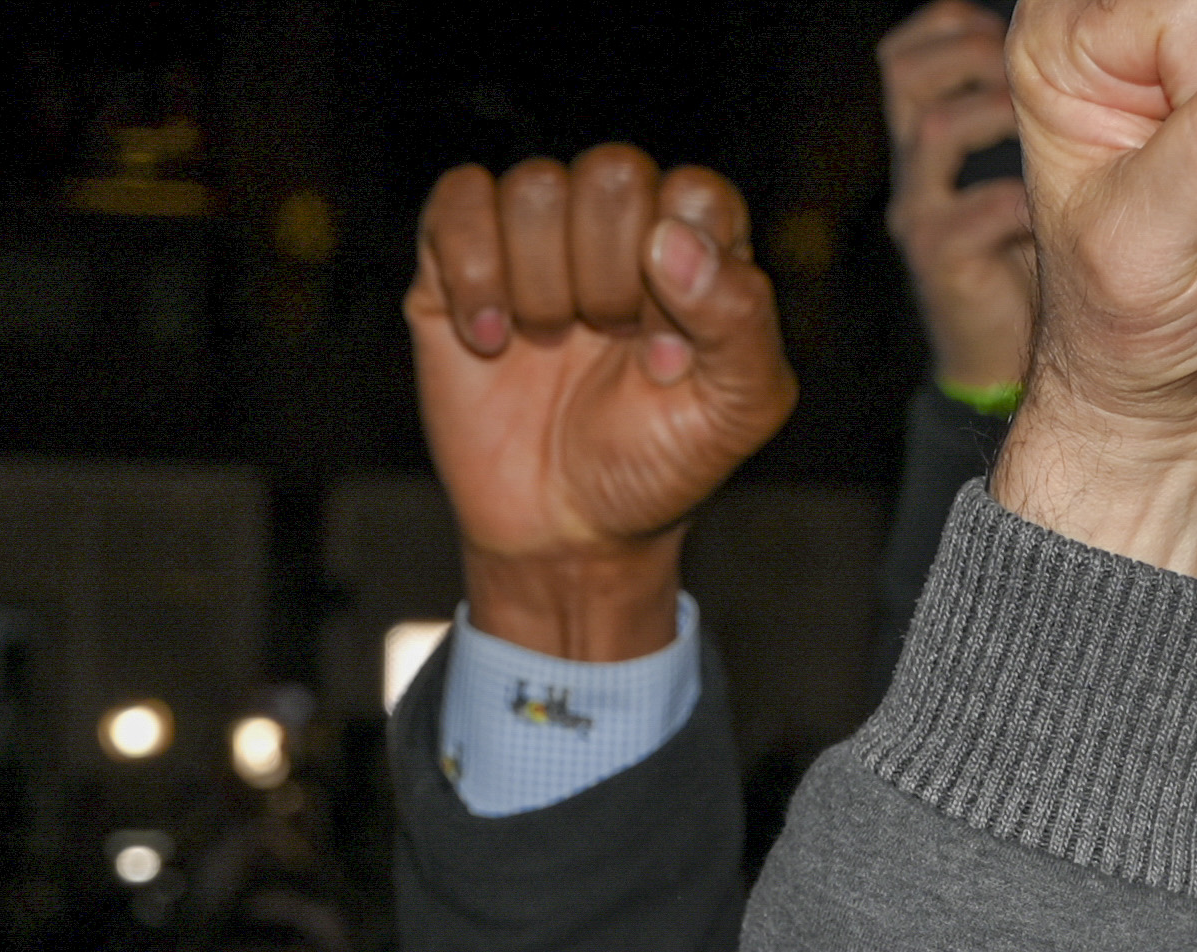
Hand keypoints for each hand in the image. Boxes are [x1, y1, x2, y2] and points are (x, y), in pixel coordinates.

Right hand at [407, 150, 798, 667]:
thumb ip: (739, 315)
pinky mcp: (458, 260)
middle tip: (607, 346)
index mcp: (696, 238)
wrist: (564, 532)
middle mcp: (618, 221)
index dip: (678, 277)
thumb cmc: (657, 463)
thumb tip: (670, 239)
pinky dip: (473, 275)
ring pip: (534, 187)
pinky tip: (491, 340)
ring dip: (544, 287)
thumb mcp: (737, 408)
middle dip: (610, 279)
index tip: (667, 359)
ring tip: (550, 345)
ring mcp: (537, 236)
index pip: (691, 194)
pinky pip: (457, 202)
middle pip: (611, 173)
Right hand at [886, 5, 1047, 398]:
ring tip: (1046, 127)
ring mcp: (925, 213)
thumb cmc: (1075, 257)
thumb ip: (1073, 104)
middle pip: (906, 69)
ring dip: (997, 112)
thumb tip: (1127, 45)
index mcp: (945, 129)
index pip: (924, 47)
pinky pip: (966, 215)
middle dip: (972, 49)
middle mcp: (924, 164)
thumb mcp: (1061, 163)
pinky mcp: (940, 265)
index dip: (960, 24)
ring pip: (933, 129)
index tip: (1008, 24)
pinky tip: (1044, 208)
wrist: (1059, 371)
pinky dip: (1013, 201)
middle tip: (1030, 64)